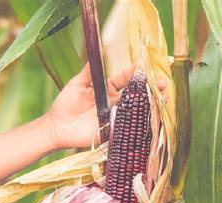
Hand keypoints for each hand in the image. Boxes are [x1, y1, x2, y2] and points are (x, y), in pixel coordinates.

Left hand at [46, 64, 167, 149]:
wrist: (57, 127)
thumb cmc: (65, 104)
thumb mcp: (77, 84)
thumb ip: (89, 71)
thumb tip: (97, 53)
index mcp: (107, 90)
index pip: (125, 79)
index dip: (135, 73)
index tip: (144, 67)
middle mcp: (115, 103)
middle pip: (136, 94)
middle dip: (151, 88)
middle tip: (164, 83)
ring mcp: (115, 117)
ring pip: (137, 109)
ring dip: (152, 104)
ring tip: (165, 98)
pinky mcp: (113, 131)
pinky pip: (129, 126)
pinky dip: (142, 122)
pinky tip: (153, 116)